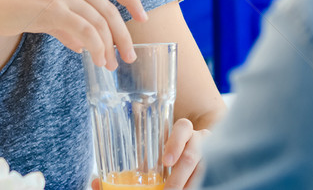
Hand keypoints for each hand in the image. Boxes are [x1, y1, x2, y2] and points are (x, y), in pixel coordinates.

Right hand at [0, 0, 147, 69]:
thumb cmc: (19, 8)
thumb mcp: (49, 12)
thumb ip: (70, 26)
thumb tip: (85, 47)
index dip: (132, 0)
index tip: (142, 18)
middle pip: (109, 9)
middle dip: (123, 35)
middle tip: (129, 56)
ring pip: (98, 23)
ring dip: (108, 47)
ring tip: (110, 65)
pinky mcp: (54, 9)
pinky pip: (85, 31)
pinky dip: (95, 48)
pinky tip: (96, 60)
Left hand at [88, 120, 206, 189]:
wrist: (200, 156)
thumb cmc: (169, 158)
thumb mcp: (151, 160)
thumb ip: (126, 172)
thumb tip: (96, 183)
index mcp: (183, 132)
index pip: (183, 128)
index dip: (175, 142)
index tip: (165, 160)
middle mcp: (200, 141)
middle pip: (194, 154)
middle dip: (179, 176)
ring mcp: (212, 156)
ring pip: (205, 169)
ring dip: (191, 184)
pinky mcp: (216, 169)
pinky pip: (212, 177)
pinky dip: (200, 186)